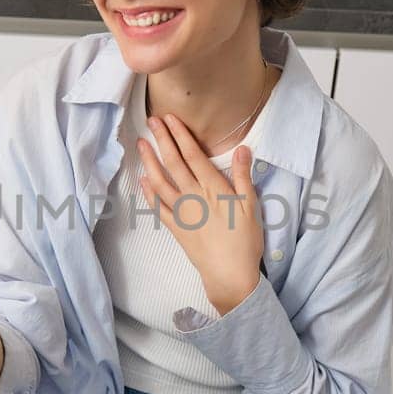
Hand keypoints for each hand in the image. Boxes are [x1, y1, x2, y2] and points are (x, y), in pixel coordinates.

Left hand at [136, 115, 263, 315]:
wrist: (230, 274)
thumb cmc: (245, 240)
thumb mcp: (251, 206)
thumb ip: (244, 176)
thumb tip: (243, 148)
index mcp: (214, 189)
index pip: (193, 155)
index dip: (180, 135)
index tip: (170, 119)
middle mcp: (194, 197)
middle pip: (174, 163)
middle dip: (162, 140)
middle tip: (152, 121)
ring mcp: (182, 213)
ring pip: (161, 182)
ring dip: (149, 162)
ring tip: (141, 145)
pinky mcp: (176, 228)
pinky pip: (158, 207)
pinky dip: (149, 192)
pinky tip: (142, 180)